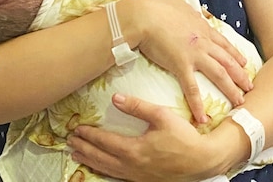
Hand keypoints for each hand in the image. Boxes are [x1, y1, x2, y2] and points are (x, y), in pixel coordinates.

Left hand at [67, 94, 222, 181]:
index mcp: (134, 150)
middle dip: (84, 149)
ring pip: (106, 170)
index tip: (77, 129)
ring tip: (77, 155)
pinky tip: (100, 168)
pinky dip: (103, 171)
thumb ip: (137, 107)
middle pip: (100, 157)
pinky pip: (117, 177)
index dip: (89, 135)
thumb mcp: (162, 116)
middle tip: (70, 142)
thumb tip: (115, 98)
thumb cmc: (184, 137)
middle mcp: (131, 166)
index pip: (104, 142)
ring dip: (90, 161)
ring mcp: (136, 176)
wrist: (202, 161)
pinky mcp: (143, 181)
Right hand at [120, 0, 251, 122]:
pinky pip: (192, 88)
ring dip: (231, 89)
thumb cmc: (156, 6)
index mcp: (202, 28)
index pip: (224, 44)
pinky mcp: (181, 65)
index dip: (235, 55)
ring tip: (240, 102)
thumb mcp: (176, 2)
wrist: (144, 14)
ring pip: (219, 74)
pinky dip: (198, 104)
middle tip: (250, 87)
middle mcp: (204, 42)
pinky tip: (203, 117)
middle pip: (228, 60)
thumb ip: (183, 7)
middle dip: (241, 75)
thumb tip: (181, 5)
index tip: (244, 64)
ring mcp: (195, 54)